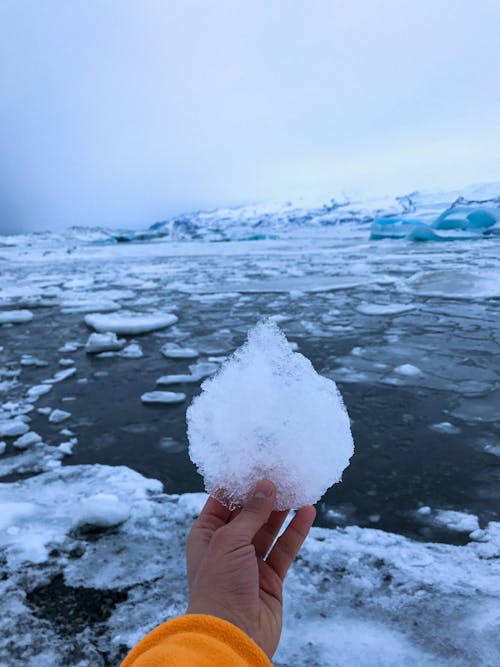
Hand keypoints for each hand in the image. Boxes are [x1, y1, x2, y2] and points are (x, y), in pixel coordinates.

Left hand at [186, 480, 315, 657]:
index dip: (239, 482)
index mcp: (206, 535)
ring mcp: (250, 562)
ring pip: (269, 528)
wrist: (231, 636)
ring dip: (282, 509)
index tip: (257, 461)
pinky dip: (296, 530)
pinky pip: (284, 548)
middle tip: (282, 470)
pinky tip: (307, 511)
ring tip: (297, 485)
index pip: (222, 500)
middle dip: (264, 493)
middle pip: (248, 512)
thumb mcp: (229, 541)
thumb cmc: (218, 586)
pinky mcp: (270, 578)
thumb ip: (250, 513)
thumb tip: (266, 485)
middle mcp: (227, 546)